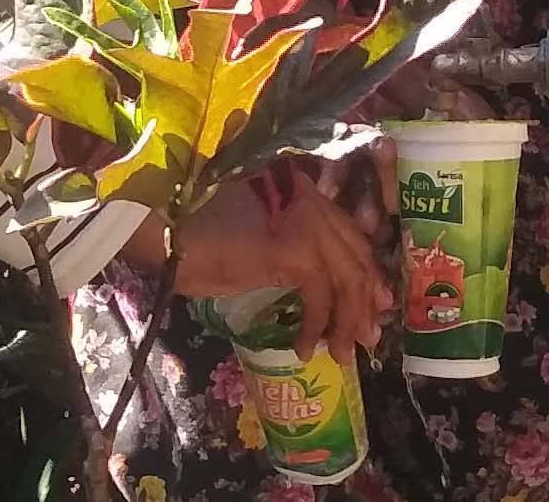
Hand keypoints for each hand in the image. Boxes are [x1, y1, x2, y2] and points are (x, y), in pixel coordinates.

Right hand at [171, 179, 389, 362]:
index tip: (377, 303)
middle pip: (355, 257)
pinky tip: (303, 349)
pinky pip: (320, 296)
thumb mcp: (262, 244)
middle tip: (369, 338)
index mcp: (306, 194)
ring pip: (346, 279)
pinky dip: (316, 326)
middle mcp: (313, 201)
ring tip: (342, 354)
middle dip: (365, 303)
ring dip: (346, 323)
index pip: (351, 235)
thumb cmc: (203, 242)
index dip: (368, 272)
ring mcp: (307, 222)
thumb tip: (324, 287)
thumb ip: (294, 251)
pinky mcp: (295, 250)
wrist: (172, 238)